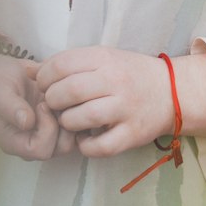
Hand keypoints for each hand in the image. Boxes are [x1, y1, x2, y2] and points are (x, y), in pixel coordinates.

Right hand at [0, 56, 75, 160]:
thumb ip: (11, 108)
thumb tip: (27, 123)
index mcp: (14, 141)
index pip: (39, 150)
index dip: (47, 129)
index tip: (42, 104)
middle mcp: (31, 141)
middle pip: (59, 148)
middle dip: (61, 123)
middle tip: (52, 99)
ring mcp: (45, 132)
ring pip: (71, 137)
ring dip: (69, 115)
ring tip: (58, 96)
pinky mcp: (55, 119)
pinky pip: (75, 124)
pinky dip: (74, 109)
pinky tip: (63, 92)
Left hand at [34, 47, 175, 158]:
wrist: (170, 92)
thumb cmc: (130, 73)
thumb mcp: (105, 58)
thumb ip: (74, 63)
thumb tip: (35, 71)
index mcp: (105, 58)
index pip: (62, 65)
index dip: (45, 77)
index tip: (43, 85)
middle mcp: (115, 81)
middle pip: (68, 91)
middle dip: (52, 100)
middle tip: (53, 105)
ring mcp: (124, 108)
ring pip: (81, 118)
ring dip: (67, 122)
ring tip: (69, 121)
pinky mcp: (132, 134)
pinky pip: (100, 147)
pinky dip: (86, 147)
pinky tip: (84, 139)